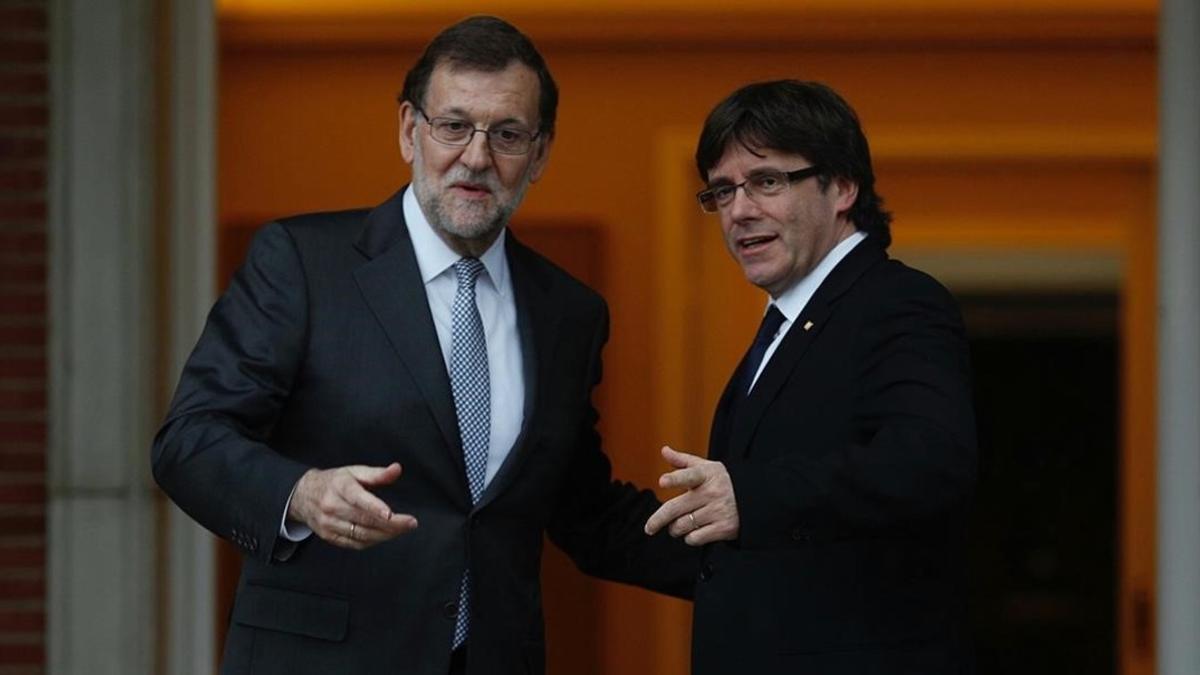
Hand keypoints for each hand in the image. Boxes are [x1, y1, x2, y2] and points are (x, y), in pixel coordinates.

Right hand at [287, 462, 417, 549]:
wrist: (303, 495)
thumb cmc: (334, 482)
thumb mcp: (354, 471)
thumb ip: (377, 473)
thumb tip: (397, 469)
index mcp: (339, 486)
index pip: (358, 498)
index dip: (375, 507)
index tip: (391, 514)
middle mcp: (332, 506)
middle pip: (364, 520)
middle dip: (391, 524)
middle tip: (411, 523)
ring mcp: (328, 524)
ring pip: (361, 534)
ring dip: (385, 534)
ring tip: (402, 529)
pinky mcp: (329, 536)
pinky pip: (355, 543)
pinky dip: (373, 541)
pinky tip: (385, 535)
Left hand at [644, 446, 738, 545]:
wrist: (756, 497)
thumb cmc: (723, 481)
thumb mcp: (706, 467)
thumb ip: (683, 461)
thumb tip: (664, 450)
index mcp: (706, 475)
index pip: (689, 475)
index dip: (675, 478)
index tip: (662, 481)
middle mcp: (711, 492)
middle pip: (676, 508)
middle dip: (658, 520)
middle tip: (649, 528)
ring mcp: (718, 511)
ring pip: (682, 525)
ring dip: (675, 529)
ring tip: (677, 526)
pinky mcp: (724, 528)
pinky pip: (695, 538)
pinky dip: (689, 538)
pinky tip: (693, 531)